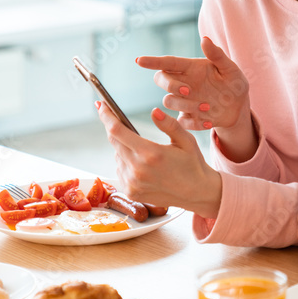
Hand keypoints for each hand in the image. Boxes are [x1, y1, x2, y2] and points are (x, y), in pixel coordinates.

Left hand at [96, 102, 222, 218]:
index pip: (117, 131)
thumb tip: (154, 111)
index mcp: (151, 154)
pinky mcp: (131, 192)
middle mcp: (138, 170)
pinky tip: (142, 165)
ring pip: (118, 156)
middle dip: (114, 128)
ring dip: (124, 148)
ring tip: (143, 150)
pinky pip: (120, 170)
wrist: (197, 193)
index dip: (106, 116)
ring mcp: (132, 183)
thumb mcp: (187, 140)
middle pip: (114, 142)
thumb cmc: (193, 164)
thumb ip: (169, 125)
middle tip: (119, 121)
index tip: (100, 105)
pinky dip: (126, 163)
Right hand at [136, 37, 257, 161]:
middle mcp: (183, 83)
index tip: (139, 61)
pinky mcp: (188, 117)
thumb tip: (205, 39)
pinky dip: (195, 122)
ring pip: (169, 101)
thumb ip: (217, 55)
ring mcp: (184, 101)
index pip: (168, 62)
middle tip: (188, 90)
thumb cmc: (234, 83)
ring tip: (207, 107)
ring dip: (185, 104)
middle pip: (162, 79)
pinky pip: (182, 121)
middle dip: (170, 85)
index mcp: (191, 68)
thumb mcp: (231, 69)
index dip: (153, 61)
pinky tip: (210, 121)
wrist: (239, 107)